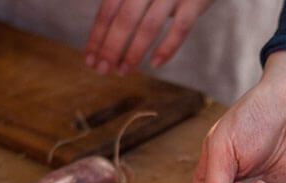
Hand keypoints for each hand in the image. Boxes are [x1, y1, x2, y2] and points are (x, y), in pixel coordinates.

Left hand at [85, 0, 213, 74]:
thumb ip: (123, 2)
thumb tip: (103, 36)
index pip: (108, 10)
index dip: (97, 36)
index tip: (90, 59)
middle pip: (125, 19)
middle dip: (111, 47)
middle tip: (102, 70)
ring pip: (149, 26)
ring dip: (134, 52)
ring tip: (123, 71)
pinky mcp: (195, 1)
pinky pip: (180, 29)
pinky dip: (167, 48)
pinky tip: (154, 64)